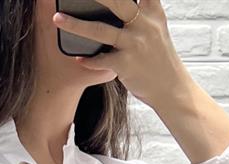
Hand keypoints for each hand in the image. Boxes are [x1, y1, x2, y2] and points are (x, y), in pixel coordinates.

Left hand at [53, 0, 187, 110]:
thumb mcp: (157, 26)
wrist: (171, 89)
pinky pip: (100, 60)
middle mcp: (143, 24)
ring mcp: (134, 44)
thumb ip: (143, 9)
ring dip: (75, 25)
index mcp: (151, 11)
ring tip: (57, 18)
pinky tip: (78, 59)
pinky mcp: (126, 64)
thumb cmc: (159, 57)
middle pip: (115, 1)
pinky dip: (87, 60)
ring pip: (99, 30)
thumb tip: (118, 4)